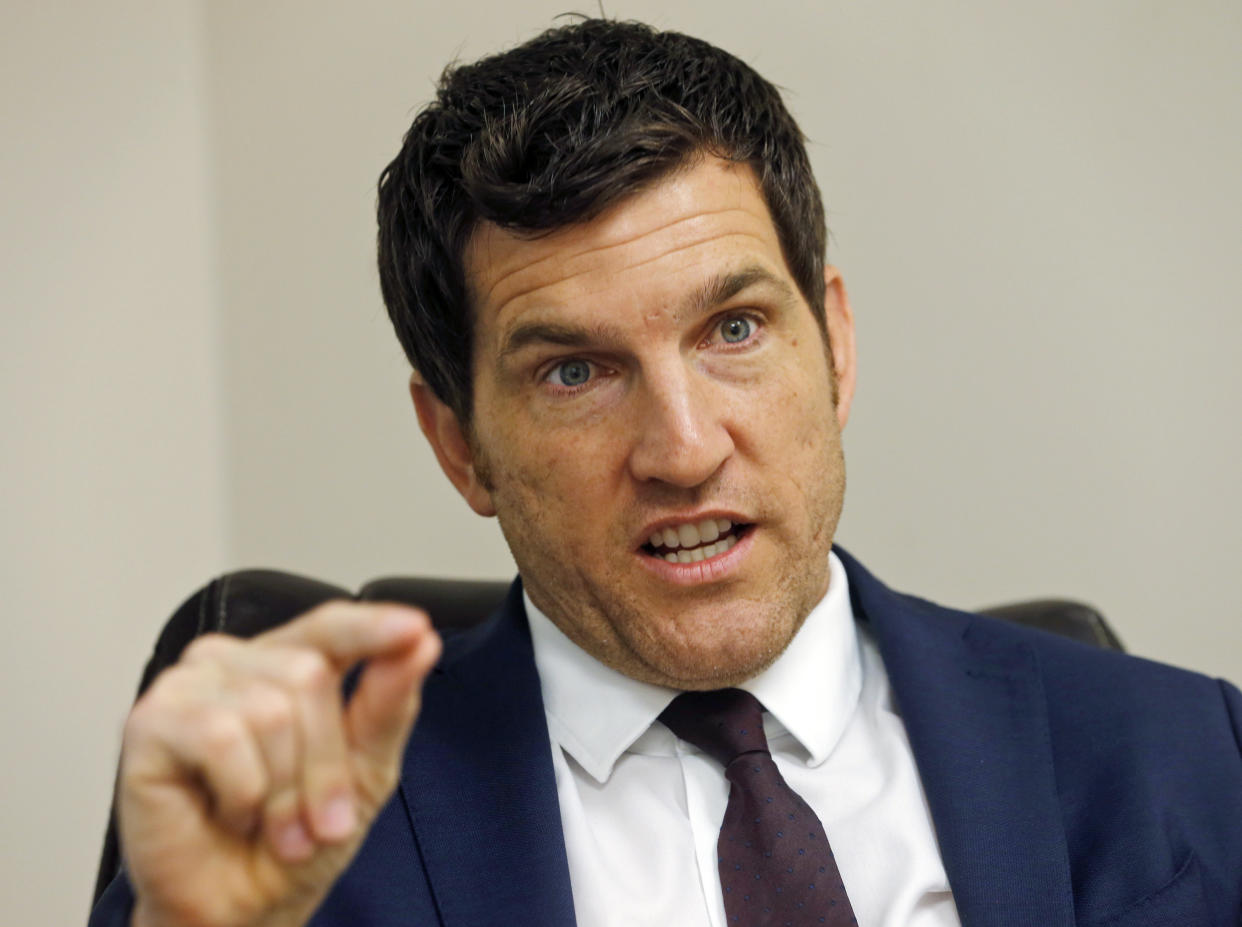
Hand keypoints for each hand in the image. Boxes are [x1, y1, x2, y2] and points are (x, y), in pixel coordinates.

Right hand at [117, 600, 441, 926]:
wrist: (240, 911)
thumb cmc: (297, 839)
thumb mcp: (366, 770)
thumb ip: (389, 704)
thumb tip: (419, 643)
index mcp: (288, 663)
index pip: (331, 625)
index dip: (372, 627)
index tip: (414, 630)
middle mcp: (236, 662)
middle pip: (309, 675)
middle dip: (324, 763)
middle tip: (316, 818)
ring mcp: (189, 686)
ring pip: (269, 709)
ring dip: (284, 790)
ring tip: (272, 824)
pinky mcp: (151, 721)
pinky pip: (221, 737)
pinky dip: (242, 791)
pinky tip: (229, 810)